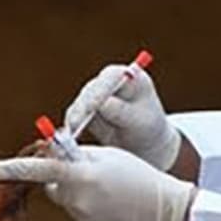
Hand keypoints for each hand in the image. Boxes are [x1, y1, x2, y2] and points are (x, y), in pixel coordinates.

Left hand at [0, 146, 194, 220]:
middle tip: (89, 174)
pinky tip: (112, 208)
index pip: (40, 169)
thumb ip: (78, 154)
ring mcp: (82, 220)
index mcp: (82, 175)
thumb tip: (54, 153)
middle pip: (53, 186)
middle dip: (63, 179)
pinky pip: (80, 217)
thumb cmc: (138, 175)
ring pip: (67, 202)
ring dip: (79, 195)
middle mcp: (78, 200)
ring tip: (109, 192)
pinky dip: (90, 211)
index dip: (15, 168)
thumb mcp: (109, 155)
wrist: (164, 210)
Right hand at [65, 65, 180, 170]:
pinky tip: (72, 134)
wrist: (145, 143)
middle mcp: (110, 81)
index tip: (95, 105)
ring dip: (76, 116)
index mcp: (130, 76)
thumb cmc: (148, 128)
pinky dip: (72, 124)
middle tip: (77, 122)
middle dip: (84, 105)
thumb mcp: (141, 121)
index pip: (112, 77)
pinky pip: (75, 114)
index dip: (101, 89)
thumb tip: (103, 104)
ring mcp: (96, 94)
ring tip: (73, 130)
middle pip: (91, 89)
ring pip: (80, 102)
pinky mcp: (85, 108)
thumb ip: (123, 112)